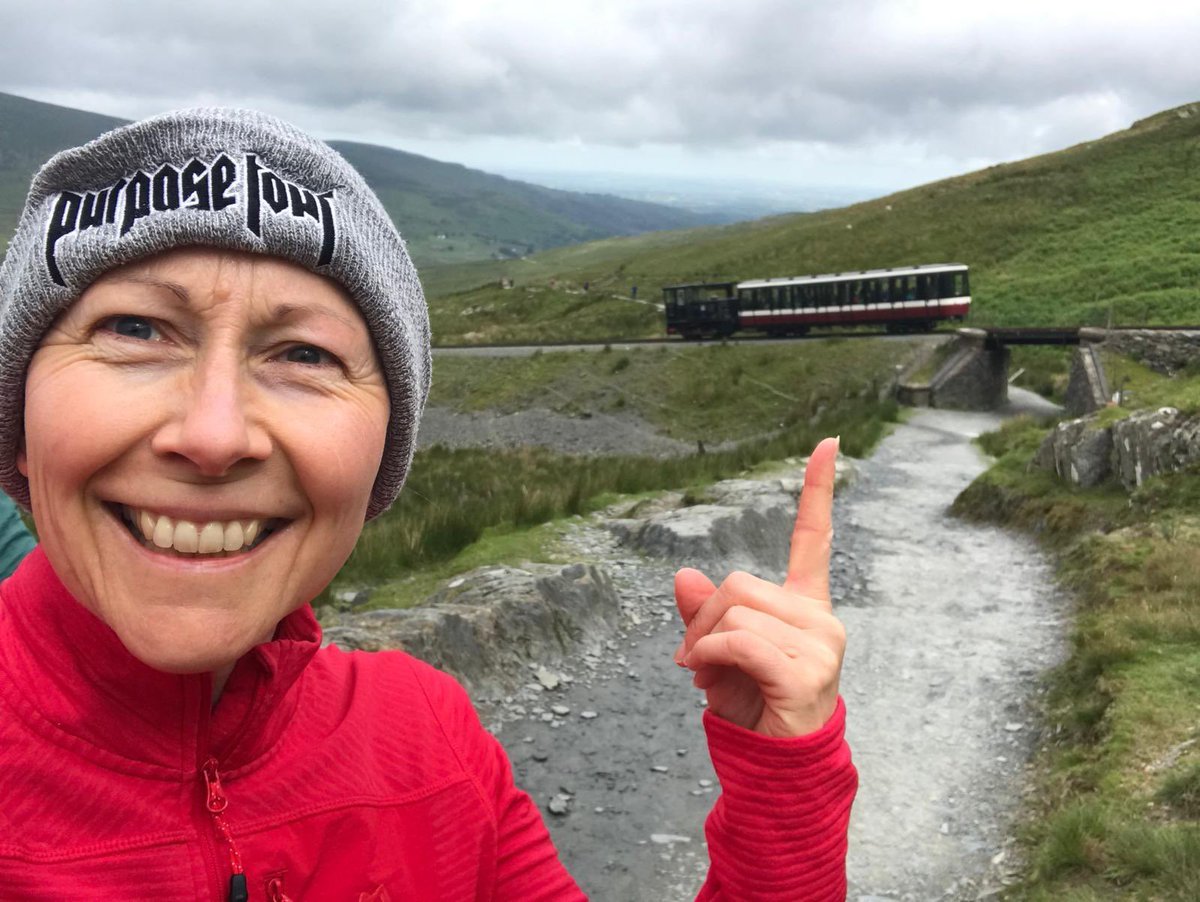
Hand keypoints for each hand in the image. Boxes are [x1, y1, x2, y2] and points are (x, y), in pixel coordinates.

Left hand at [672, 436, 845, 737]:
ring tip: (706, 675)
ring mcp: (821, 644)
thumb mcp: (717, 652)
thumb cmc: (751, 705)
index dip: (817, 489)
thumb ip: (704, 613)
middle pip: (740, 581)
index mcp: (805, 606)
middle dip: (703, 617)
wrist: (775, 767)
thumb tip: (685, 575)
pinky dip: (710, 655)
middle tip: (694, 657)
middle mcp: (821, 618)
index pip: (814, 538)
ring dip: (703, 643)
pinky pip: (739, 640)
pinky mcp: (808, 671)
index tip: (828, 442)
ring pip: (736, 609)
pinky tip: (707, 676)